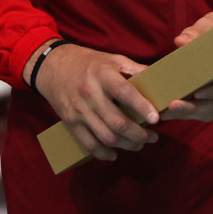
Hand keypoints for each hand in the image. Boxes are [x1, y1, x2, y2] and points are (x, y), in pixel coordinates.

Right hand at [31, 43, 161, 159]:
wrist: (53, 67)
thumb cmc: (89, 62)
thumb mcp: (113, 59)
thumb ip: (135, 70)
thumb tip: (159, 79)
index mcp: (103, 75)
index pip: (125, 93)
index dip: (142, 107)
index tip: (156, 119)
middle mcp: (90, 94)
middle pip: (116, 122)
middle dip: (138, 134)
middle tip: (152, 137)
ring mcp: (78, 111)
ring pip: (105, 136)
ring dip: (125, 145)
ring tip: (139, 144)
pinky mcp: (70, 123)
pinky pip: (88, 144)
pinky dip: (102, 153)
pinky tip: (115, 154)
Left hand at [165, 2, 212, 122]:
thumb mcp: (210, 26)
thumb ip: (195, 34)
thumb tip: (180, 41)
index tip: (196, 93)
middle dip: (193, 108)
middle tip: (172, 105)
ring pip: (206, 112)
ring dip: (185, 113)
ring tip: (165, 112)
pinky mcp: (210, 103)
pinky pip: (199, 113)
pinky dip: (184, 114)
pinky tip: (166, 112)